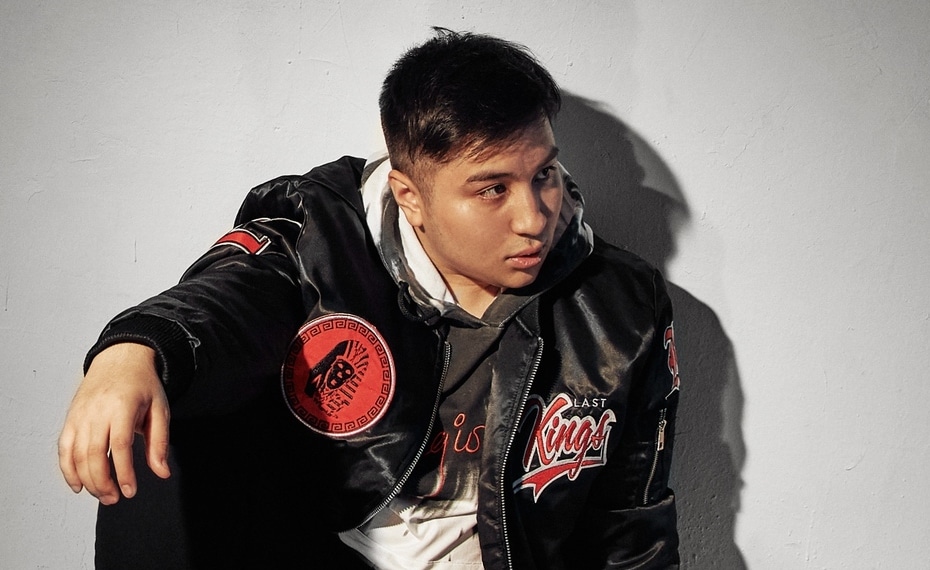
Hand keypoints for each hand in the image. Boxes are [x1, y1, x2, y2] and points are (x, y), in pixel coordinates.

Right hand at [58, 343, 170, 503]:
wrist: (120, 359)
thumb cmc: (142, 385)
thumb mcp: (160, 409)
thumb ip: (159, 442)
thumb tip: (162, 473)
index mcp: (122, 406)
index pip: (119, 445)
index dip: (123, 472)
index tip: (130, 491)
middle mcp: (97, 410)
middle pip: (93, 453)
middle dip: (102, 482)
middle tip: (114, 499)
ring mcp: (80, 414)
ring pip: (76, 454)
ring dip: (87, 480)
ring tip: (103, 495)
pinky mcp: (70, 418)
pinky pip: (64, 448)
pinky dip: (67, 469)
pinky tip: (79, 485)